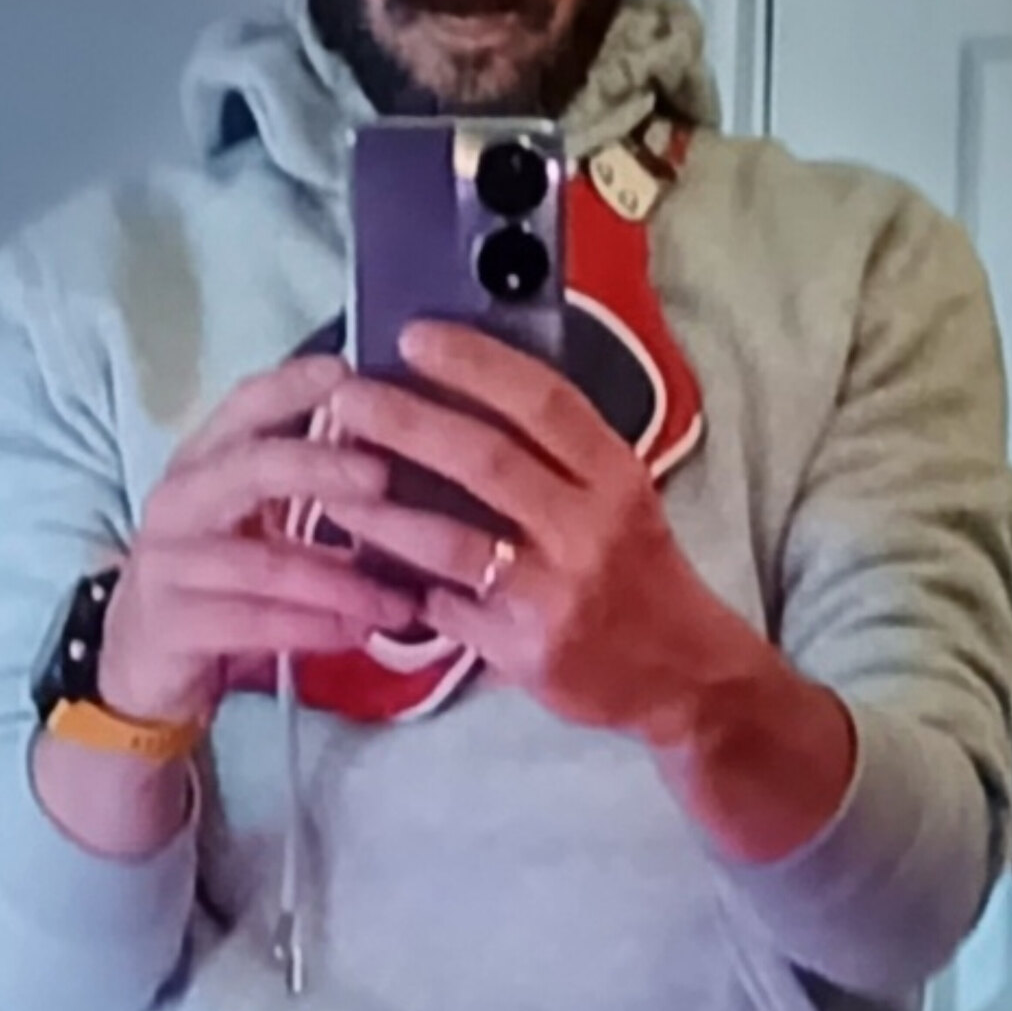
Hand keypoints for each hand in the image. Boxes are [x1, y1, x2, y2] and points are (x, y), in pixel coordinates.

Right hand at [98, 355, 413, 726]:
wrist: (142, 660)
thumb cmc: (215, 575)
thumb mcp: (249, 519)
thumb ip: (300, 483)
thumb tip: (391, 444)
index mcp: (202, 462)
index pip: (242, 406)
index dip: (290, 385)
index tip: (346, 369)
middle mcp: (179, 501)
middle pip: (250, 469)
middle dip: (319, 467)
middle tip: (382, 475)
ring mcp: (168, 563)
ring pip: (265, 563)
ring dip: (340, 583)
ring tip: (397, 600)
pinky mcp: (173, 624)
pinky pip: (255, 623)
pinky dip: (313, 628)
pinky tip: (357, 632)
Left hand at [328, 325, 854, 860]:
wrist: (684, 674)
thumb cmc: (637, 567)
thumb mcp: (619, 493)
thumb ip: (555, 449)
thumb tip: (461, 382)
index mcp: (615, 475)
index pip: (544, 401)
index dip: (475, 363)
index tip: (413, 336)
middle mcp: (590, 528)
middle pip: (485, 460)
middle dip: (405, 422)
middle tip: (346, 397)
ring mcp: (556, 594)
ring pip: (450, 541)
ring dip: (379, 509)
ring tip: (327, 482)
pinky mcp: (527, 651)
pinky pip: (445, 608)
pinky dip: (401, 584)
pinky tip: (358, 565)